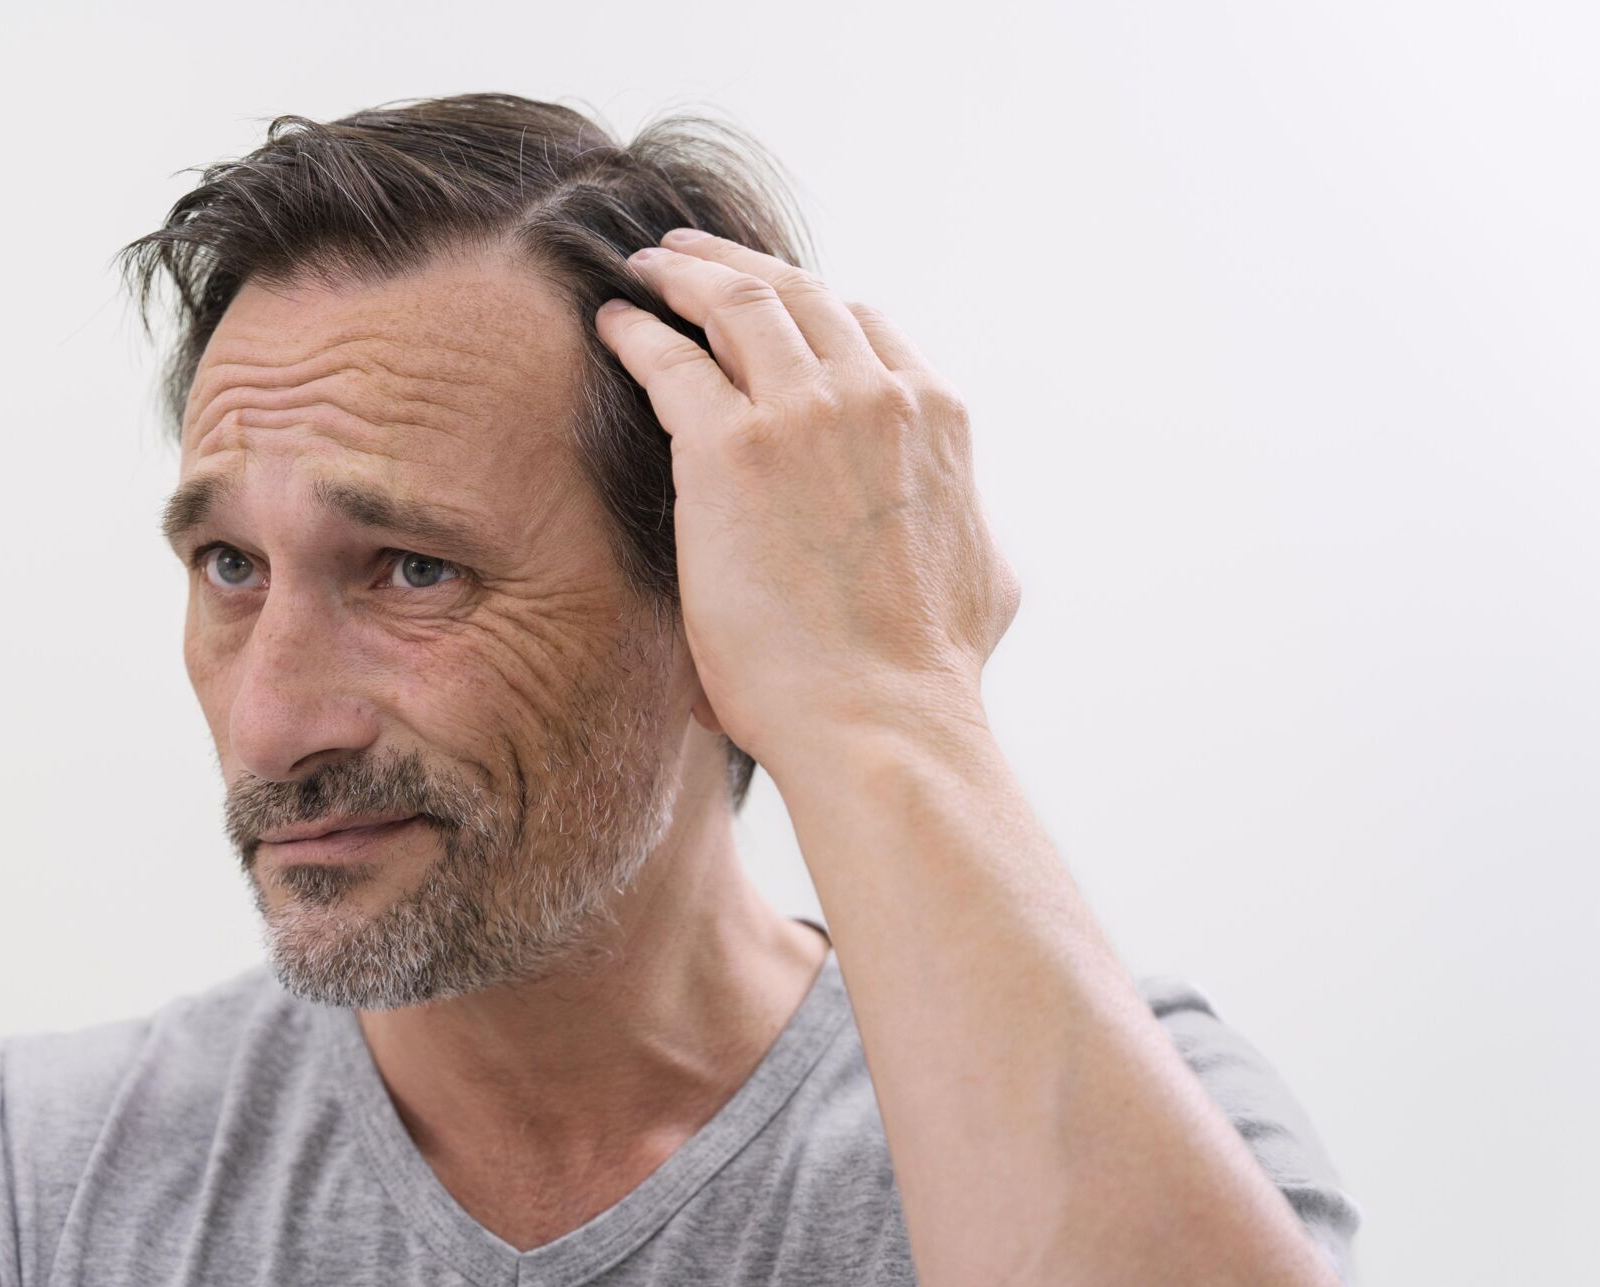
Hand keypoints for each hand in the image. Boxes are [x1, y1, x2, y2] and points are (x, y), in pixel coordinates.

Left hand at [594, 229, 1018, 776]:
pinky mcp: (731, 448)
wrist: (881, 717)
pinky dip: (638, 331)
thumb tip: (960, 523)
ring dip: (686, 275)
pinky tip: (612, 323)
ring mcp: (805, 413)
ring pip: (737, 304)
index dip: (808, 308)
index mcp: (935, 418)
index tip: (768, 306)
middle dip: (739, 266)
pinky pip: (671, 359)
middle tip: (690, 255)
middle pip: (798, 296)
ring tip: (647, 267)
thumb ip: (963, 522)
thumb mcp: (986, 575)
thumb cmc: (925, 674)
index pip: (865, 328)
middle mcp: (876, 395)